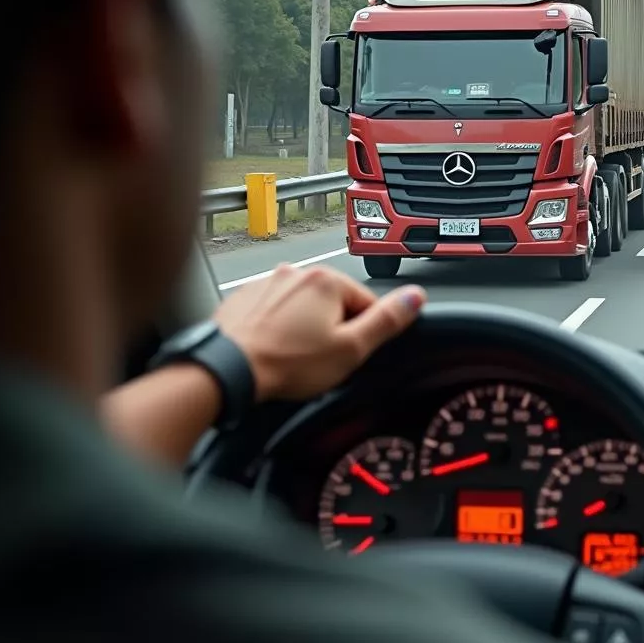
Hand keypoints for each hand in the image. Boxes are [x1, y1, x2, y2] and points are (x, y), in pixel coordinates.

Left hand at [214, 265, 425, 401]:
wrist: (227, 369)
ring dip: (303, 327)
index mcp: (328, 280)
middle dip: (331, 329)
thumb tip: (416, 296)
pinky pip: (273, 311)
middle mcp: (297, 273)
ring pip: (302, 307)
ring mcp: (267, 283)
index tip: (347, 353)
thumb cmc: (286, 363)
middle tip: (318, 359)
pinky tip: (272, 350)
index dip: (362, 333)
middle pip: (333, 302)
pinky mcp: (244, 298)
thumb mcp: (350, 349)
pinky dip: (276, 328)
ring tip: (292, 357)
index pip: (366, 303)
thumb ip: (386, 321)